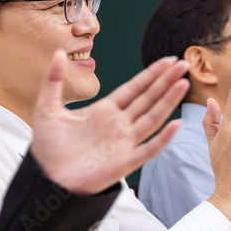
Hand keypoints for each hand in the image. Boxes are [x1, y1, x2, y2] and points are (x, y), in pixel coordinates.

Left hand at [30, 53, 188, 194]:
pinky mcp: (125, 163)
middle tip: (184, 64)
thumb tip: (58, 52)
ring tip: (183, 83)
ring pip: (152, 118)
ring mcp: (124, 143)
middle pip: (148, 99)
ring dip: (168, 101)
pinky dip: (163, 138)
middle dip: (166, 81)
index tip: (168, 61)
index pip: (134, 89)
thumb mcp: (47, 108)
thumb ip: (53, 80)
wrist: (46, 178)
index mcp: (105, 110)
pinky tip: (176, 123)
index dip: (152, 75)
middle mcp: (119, 125)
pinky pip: (148, 149)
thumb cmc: (48, 148)